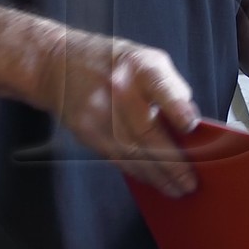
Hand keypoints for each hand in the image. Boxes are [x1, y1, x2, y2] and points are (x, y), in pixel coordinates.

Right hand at [45, 29, 199, 196]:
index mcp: (139, 66)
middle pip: (148, 132)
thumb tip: (192, 123)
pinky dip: (138, 172)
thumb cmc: (112, 62)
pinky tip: (152, 180)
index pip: (162, 89)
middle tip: (190, 182)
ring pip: (132, 153)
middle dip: (173, 163)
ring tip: (177, 189)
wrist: (57, 63)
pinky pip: (116, 158)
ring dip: (157, 176)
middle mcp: (118, 88)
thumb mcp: (146, 59)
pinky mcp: (86, 130)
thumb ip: (170, 87)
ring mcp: (99, 111)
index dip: (178, 110)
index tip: (191, 127)